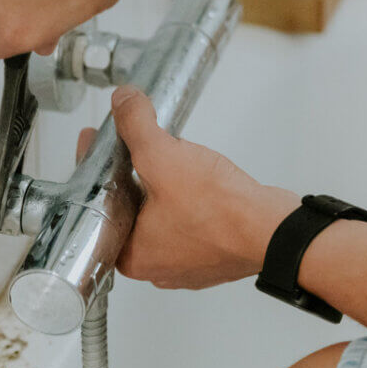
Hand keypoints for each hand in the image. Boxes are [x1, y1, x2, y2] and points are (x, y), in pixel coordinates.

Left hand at [74, 86, 299, 289]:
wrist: (273, 231)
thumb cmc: (221, 212)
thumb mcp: (164, 157)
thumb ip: (136, 126)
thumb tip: (123, 101)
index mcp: (132, 255)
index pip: (98, 205)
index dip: (93, 168)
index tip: (94, 145)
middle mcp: (157, 266)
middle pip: (128, 212)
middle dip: (127, 177)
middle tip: (126, 148)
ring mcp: (188, 264)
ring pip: (160, 219)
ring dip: (159, 189)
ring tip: (162, 159)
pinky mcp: (214, 254)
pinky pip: (190, 224)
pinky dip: (187, 201)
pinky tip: (193, 180)